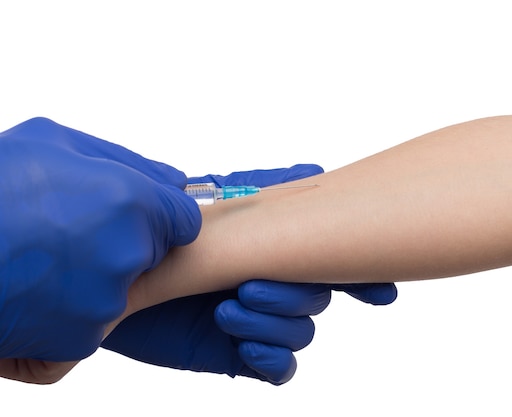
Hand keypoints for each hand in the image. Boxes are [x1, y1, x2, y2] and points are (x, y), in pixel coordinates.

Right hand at [0, 118, 200, 380]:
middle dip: (124, 243)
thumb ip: (126, 159)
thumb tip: (175, 178)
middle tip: (70, 233)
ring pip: (120, 289)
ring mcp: (105, 301)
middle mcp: (128, 254)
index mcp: (131, 201)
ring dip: (93, 277)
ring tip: (41, 260)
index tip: (135, 214)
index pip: (185, 219)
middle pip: (151, 253)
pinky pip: (90, 322)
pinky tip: (32, 289)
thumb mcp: (52, 142)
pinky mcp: (80, 339)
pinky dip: (68, 310)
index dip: (161, 216)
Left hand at [102, 165, 397, 383]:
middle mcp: (267, 280)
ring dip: (275, 323)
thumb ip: (262, 186)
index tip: (381, 287)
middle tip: (252, 285)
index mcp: (269, 245)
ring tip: (229, 309)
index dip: (359, 271)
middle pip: (318, 294)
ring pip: (301, 331)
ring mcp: (253, 319)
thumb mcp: (204, 202)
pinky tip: (244, 347)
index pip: (327, 256)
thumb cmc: (151, 235)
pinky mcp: (234, 353)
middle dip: (295, 292)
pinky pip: (279, 367)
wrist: (104, 282)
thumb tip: (314, 170)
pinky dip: (272, 358)